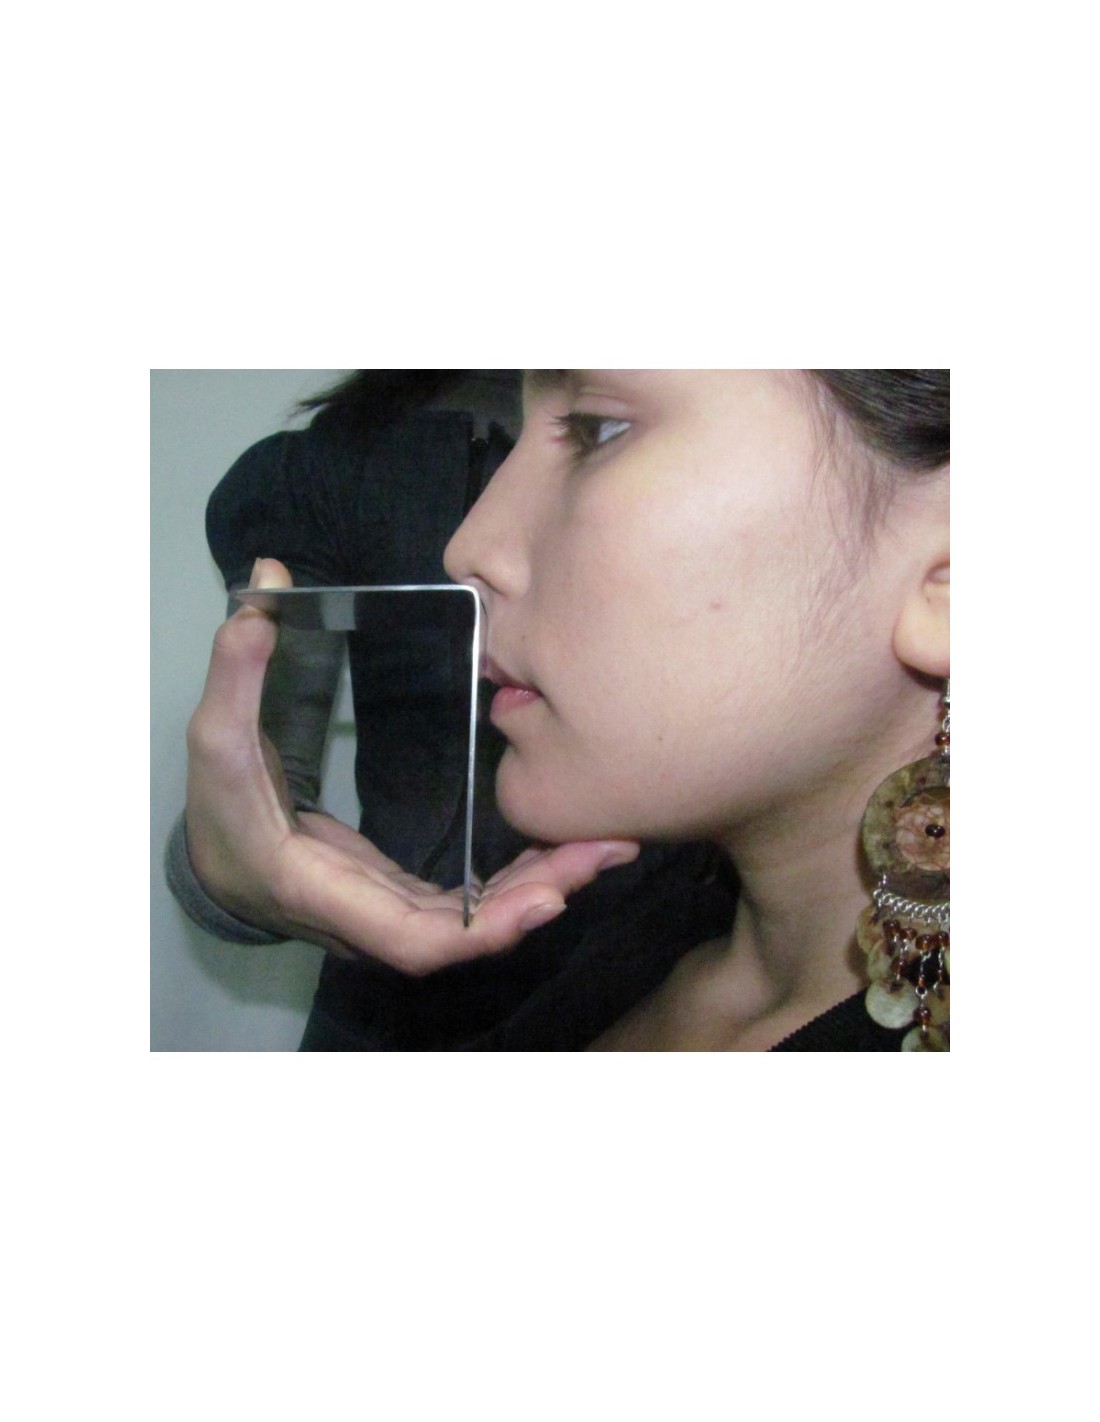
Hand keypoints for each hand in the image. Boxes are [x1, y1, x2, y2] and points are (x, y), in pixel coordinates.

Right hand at [185, 558, 639, 971]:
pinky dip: (518, 880)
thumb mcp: (215, 739)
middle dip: (539, 898)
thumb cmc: (215, 806)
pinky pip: (471, 903)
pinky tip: (561, 849)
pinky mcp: (406, 895)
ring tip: (605, 845)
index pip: (413, 939)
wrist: (215, 862)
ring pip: (477, 921)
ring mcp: (391, 911)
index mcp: (323, 892)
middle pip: (466, 934)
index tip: (548, 898)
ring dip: (542, 887)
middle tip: (607, 850)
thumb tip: (261, 597)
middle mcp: (367, 919)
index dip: (481, 929)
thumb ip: (235, 673)